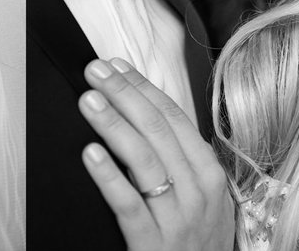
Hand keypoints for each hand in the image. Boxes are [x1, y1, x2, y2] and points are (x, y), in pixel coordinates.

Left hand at [78, 58, 234, 250]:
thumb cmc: (197, 241)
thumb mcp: (203, 198)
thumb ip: (181, 160)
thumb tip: (145, 114)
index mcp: (209, 174)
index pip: (174, 119)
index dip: (143, 88)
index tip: (117, 66)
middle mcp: (197, 192)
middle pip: (157, 131)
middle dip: (124, 95)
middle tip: (95, 71)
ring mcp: (177, 219)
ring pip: (143, 161)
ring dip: (113, 125)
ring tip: (89, 101)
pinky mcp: (153, 244)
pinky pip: (129, 205)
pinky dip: (109, 177)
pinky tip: (90, 154)